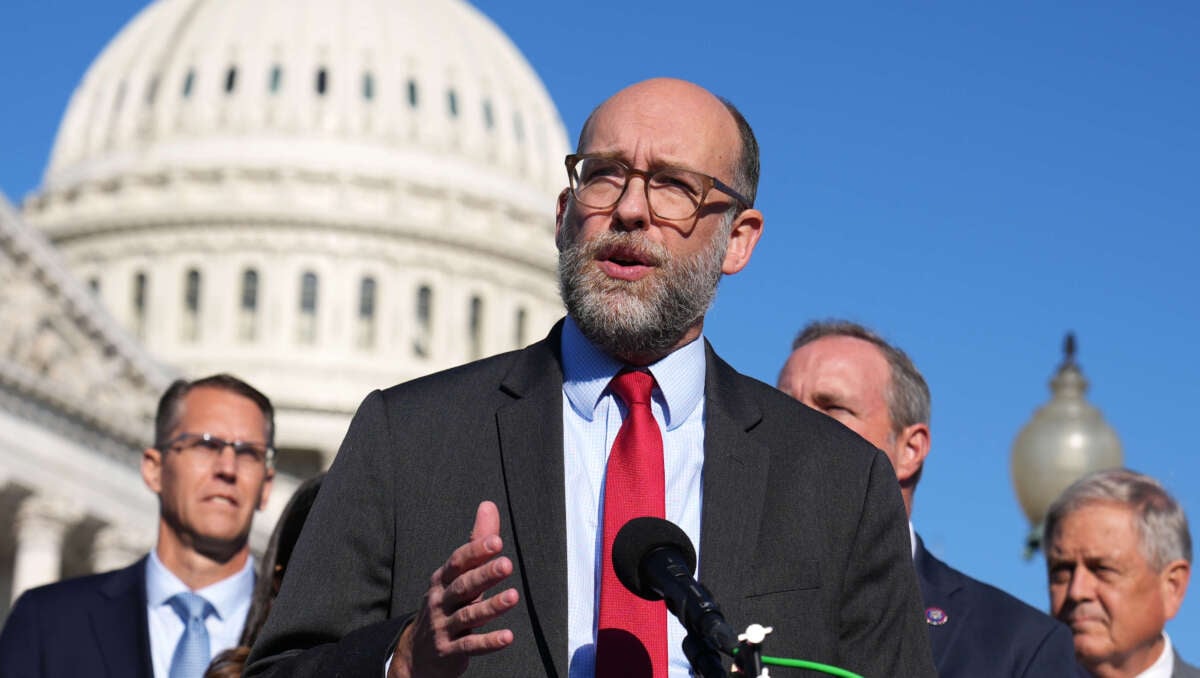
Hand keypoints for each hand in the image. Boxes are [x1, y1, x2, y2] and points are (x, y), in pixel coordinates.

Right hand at [388, 501, 518, 677]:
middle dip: (484, 575)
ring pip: (468, 615)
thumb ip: (476, 543)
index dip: (476, 551)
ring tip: (513, 597)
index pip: (458, 562)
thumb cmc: (446, 606)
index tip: (496, 542)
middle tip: (506, 565)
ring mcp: (443, 627)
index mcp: (442, 580)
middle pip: (463, 586)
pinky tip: (508, 637)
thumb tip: (488, 505)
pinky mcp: (449, 651)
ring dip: (491, 606)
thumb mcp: (457, 576)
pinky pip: (470, 645)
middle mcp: (440, 601)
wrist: (418, 655)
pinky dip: (488, 642)